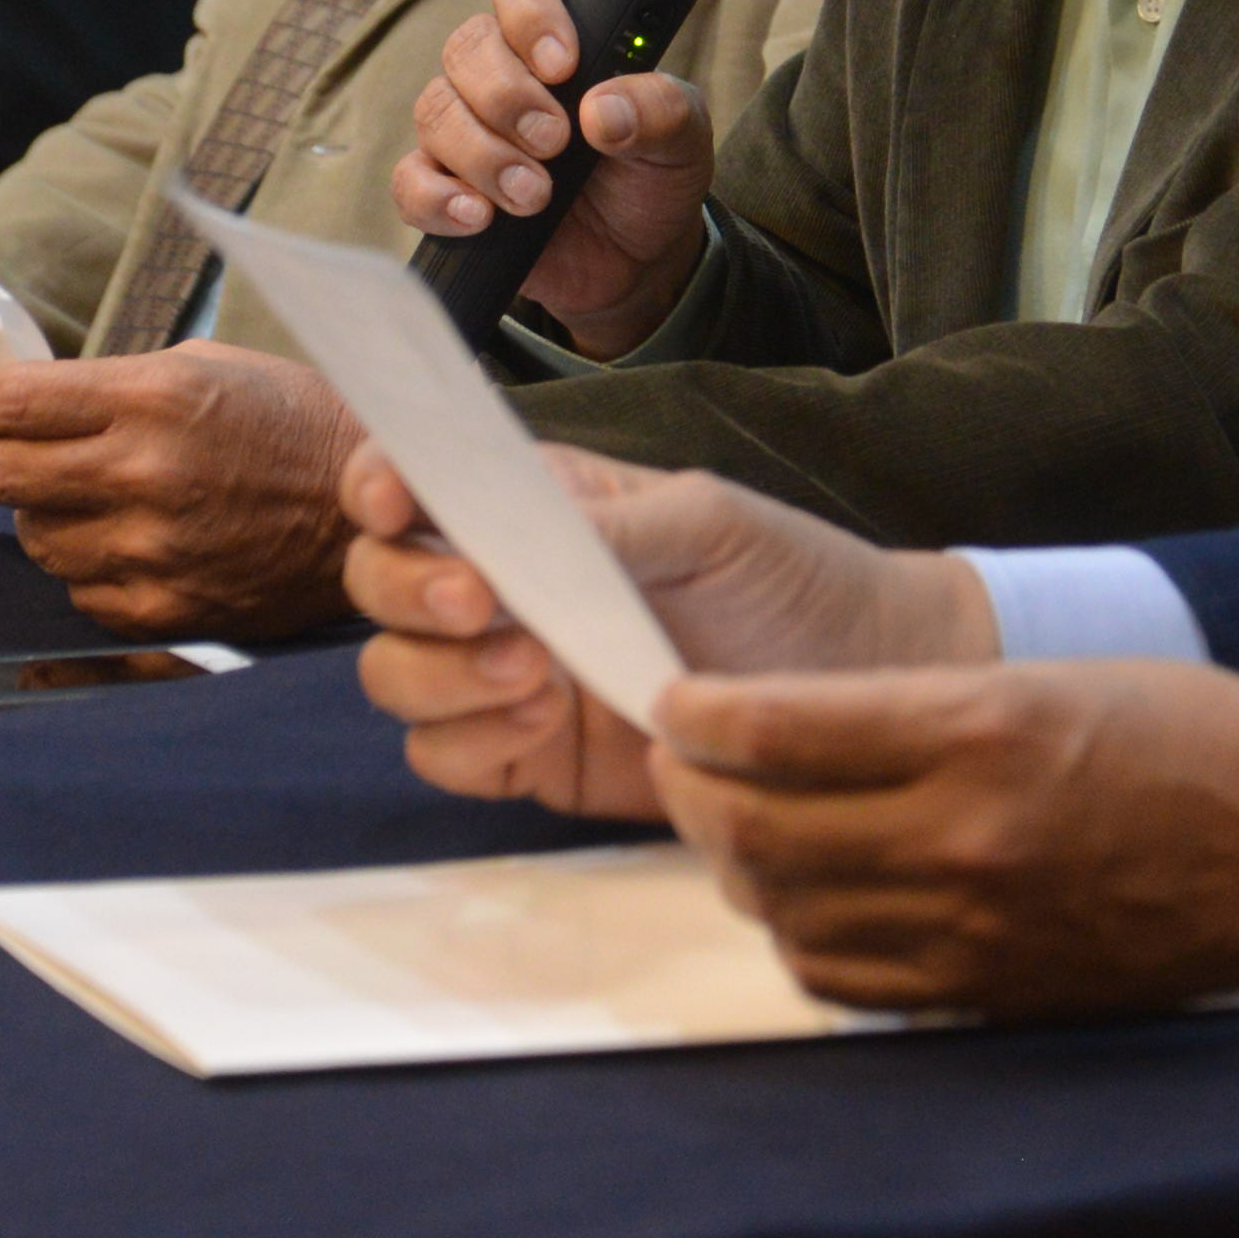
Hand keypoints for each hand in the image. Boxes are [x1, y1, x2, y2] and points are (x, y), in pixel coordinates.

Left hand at [0, 340, 369, 636]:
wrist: (382, 511)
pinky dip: (94, 568)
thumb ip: (113, 385)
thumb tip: (24, 401)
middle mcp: (145, 476)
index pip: (5, 405)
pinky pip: (81, 592)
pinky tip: (134, 543)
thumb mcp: (209, 368)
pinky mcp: (167, 610)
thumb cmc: (295, 426)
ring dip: (50, 516)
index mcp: (153, 400)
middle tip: (15, 452)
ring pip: (34, 538)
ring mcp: (154, 551)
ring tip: (96, 499)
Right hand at [341, 440, 981, 824]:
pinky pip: (444, 756)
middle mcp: (502, 584)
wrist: (858, 688)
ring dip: (440, 673)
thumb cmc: (789, 579)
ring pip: (397, 675)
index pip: (418, 480)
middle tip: (483, 602)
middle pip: (382, 581)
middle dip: (409, 589)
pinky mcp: (527, 757)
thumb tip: (514, 526)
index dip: (380, 482)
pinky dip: (467, 741)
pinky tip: (542, 723)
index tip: (395, 502)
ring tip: (537, 675)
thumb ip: (610, 522)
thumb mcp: (710, 523)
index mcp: (535, 505)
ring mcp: (507, 674)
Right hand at [394, 0, 717, 347]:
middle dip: (507, 97)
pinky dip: (437, 198)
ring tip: (535, 197)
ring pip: (435, 111)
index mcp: (560, 39)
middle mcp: (503, 72)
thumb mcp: (681, 143)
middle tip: (555, 142)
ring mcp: (467, 129)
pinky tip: (479, 218)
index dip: (532, 15)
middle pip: (467, 47)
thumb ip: (659, 113)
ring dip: (483, 155)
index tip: (562, 66)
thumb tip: (602, 110)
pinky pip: (409, 180)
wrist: (635, 263)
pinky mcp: (445, 188)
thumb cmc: (652, 180)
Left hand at [645, 663, 1238, 1013]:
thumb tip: (781, 730)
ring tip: (739, 828)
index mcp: (983, 731)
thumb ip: (912, 708)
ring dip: (739, 868)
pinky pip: (848, 983)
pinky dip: (802, 939)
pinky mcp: (993, 991)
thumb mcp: (1049, 679)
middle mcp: (967, 835)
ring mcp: (977, 926)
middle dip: (694, 793)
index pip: (777, 731)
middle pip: (758, 831)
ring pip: (787, 912)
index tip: (674, 701)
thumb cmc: (1199, 739)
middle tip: (682, 762)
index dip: (698, 716)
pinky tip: (810, 900)